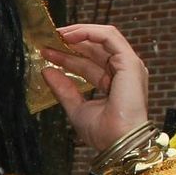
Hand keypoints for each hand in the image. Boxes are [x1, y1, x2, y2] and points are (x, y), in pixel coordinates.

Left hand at [40, 22, 149, 153]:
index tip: (45, 52)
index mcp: (114, 84)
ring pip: (103, 38)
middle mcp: (123, 73)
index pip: (87, 64)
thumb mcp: (76, 107)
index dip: (66, 56)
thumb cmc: (104, 132)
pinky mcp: (129, 61)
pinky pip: (109, 36)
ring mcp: (128, 66)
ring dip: (78, 33)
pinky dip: (88, 32)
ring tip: (55, 33)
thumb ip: (63, 88)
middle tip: (47, 39)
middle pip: (94, 50)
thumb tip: (47, 71)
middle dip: (70, 42)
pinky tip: (68, 35)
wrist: (118, 142)